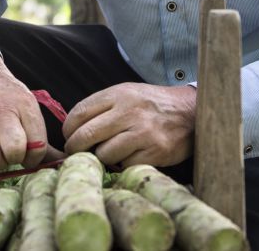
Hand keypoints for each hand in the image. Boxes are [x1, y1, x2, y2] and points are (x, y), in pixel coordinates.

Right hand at [0, 46, 61, 169]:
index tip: (28, 157)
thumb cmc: (5, 95)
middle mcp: (2, 111)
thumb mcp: (26, 105)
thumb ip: (39, 134)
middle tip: (11, 155)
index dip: (35, 159)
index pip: (38, 144)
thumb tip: (59, 161)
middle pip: (14, 150)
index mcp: (24, 105)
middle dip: (15, 160)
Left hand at [62, 82, 196, 166]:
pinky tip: (131, 156)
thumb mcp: (128, 94)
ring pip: (104, 154)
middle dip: (75, 148)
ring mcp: (143, 132)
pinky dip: (124, 165)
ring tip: (110, 153)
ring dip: (103, 157)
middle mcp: (130, 111)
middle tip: (75, 153)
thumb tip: (72, 129)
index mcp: (119, 94)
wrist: (190, 111)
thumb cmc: (152, 105)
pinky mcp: (156, 150)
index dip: (68, 129)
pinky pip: (125, 165)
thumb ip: (102, 106)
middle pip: (86, 135)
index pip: (80, 112)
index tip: (68, 137)